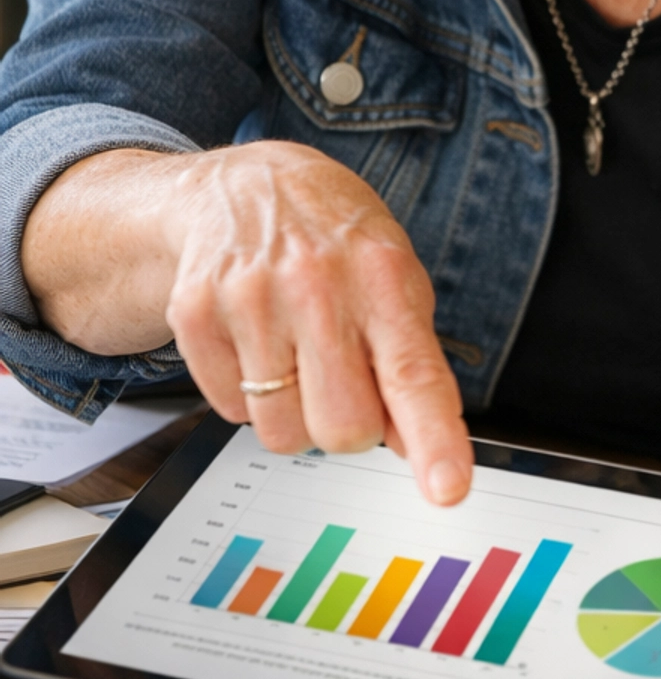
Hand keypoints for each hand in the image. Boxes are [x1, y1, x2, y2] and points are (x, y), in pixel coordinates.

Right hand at [161, 143, 472, 503]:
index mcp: (380, 274)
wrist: (243, 187)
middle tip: (343, 381)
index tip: (448, 490)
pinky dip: (247, 397)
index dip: (434, 439)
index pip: (413, 373)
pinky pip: (229, 412)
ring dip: (295, 415)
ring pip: (283, 433)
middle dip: (350, 428)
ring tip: (296, 356)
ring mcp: (249, 299)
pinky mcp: (195, 315)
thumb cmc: (333, 239)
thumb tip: (421, 448)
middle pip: (343, 428)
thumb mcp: (394, 277)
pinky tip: (257, 344)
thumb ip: (412, 361)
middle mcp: (315, 285)